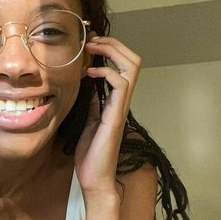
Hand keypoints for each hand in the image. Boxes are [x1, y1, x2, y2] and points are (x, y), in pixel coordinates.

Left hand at [74, 36, 140, 197]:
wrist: (94, 178)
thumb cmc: (91, 154)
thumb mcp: (88, 122)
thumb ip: (92, 104)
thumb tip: (89, 88)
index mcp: (114, 101)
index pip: (122, 65)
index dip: (109, 49)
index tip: (89, 44)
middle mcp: (121, 101)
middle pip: (132, 60)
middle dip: (113, 44)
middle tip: (92, 41)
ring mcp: (120, 107)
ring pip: (131, 67)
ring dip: (111, 52)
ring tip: (92, 50)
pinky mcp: (115, 116)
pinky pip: (121, 84)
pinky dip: (107, 73)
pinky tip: (90, 74)